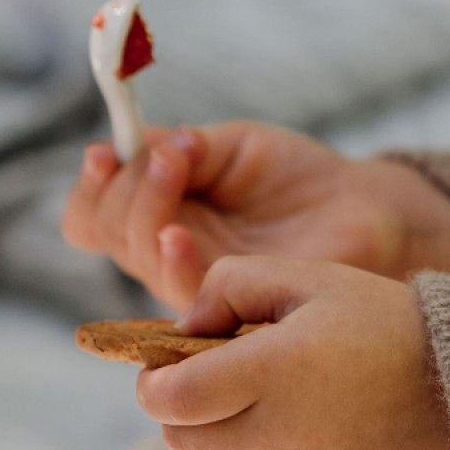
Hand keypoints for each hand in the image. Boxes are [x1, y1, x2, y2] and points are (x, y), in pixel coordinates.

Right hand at [61, 120, 449, 309]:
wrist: (362, 210)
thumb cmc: (296, 180)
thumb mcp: (234, 147)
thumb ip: (181, 147)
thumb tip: (132, 144)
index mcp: (160, 212)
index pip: (92, 214)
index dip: (88, 187)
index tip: (104, 151)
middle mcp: (165, 251)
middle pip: (103, 231)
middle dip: (120, 187)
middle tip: (165, 155)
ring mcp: (193, 281)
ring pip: (135, 255)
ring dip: (144, 206)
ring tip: (176, 165)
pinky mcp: (230, 306)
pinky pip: (182, 290)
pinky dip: (171, 257)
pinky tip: (180, 233)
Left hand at [136, 256, 449, 449]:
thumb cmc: (376, 315)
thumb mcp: (304, 275)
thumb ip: (228, 285)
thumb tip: (182, 332)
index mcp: (274, 369)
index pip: (170, 399)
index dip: (153, 383)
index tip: (162, 367)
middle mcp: (283, 432)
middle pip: (182, 440)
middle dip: (179, 409)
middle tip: (204, 380)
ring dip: (213, 439)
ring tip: (250, 403)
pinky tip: (290, 426)